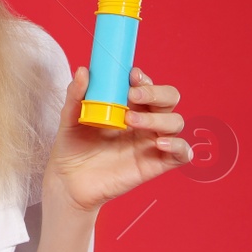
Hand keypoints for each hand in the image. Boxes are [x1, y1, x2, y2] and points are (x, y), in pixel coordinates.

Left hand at [44, 64, 189, 212]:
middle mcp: (144, 121)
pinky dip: (178, 145)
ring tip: (130, 121)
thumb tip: (82, 70)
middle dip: (155, 92)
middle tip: (133, 95)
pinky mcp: (156, 164)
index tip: (131, 75)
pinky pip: (182, 153)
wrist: (69, 180)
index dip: (144, 78)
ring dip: (157, 118)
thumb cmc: (72, 146)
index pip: (147, 85)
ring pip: (176, 122)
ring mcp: (152, 142)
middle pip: (169, 98)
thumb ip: (76, 95)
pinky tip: (158, 143)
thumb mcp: (69, 118)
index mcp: (128, 105)